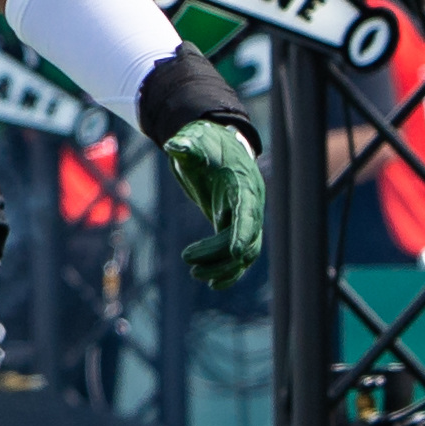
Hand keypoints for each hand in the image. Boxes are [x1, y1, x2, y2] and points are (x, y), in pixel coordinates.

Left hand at [166, 117, 263, 288]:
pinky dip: (229, 269)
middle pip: (246, 237)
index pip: (248, 211)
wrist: (214, 144)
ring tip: (195, 274)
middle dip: (222, 254)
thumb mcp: (194, 142)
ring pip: (245, 251)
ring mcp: (244, 215)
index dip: (244, 232)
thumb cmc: (204, 143)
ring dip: (224, 267)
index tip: (235, 253)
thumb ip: (187, 147)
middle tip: (189, 261)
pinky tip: (213, 283)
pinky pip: (237, 253)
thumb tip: (174, 146)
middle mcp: (250, 203)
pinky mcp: (232, 223)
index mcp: (243, 184)